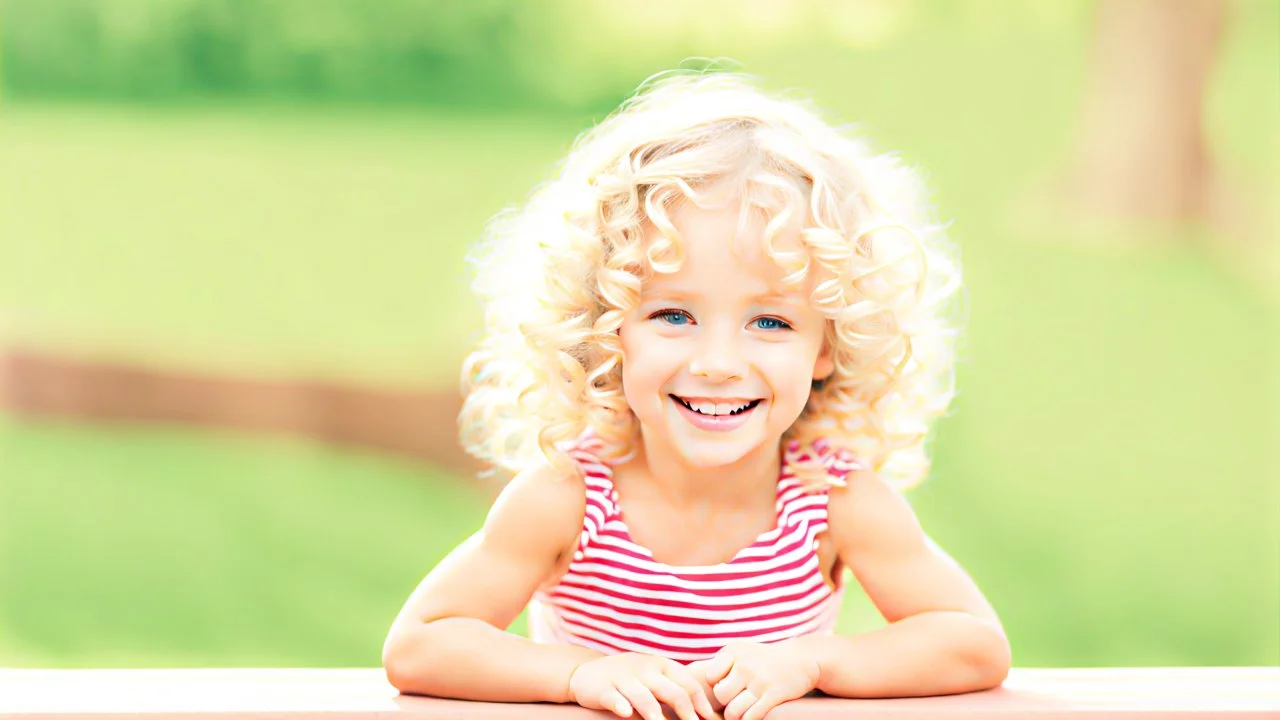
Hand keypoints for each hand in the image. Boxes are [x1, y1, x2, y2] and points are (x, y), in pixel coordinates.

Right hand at [568, 652, 719, 719]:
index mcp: (661, 665)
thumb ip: (674, 690)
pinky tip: (626, 713)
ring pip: (642, 695)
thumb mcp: (653, 677)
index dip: (700, 702)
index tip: (709, 719)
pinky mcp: (603, 687)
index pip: (687, 682)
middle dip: (685, 711)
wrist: (588, 672)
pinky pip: (613, 697)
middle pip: (670, 690)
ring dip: (655, 712)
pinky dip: (620, 704)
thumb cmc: (630, 679)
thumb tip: (702, 714)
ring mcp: (623, 677)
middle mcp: (645, 669)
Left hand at [689, 640, 819, 719]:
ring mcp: (760, 680)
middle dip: (725, 703)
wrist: (801, 658)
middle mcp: (745, 664)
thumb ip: (719, 663)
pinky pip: (751, 717)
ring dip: (736, 715)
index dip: (716, 686)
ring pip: (733, 711)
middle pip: (720, 696)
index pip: (710, 677)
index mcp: (732, 651)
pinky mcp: (774, 695)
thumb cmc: (763, 659)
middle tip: (735, 700)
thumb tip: (688, 675)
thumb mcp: (740, 651)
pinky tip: (754, 714)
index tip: (726, 686)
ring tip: (743, 709)